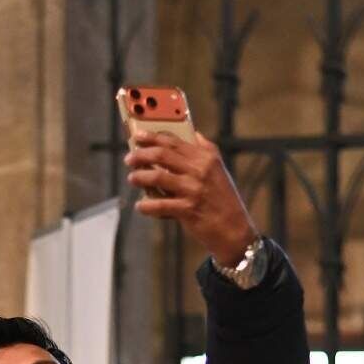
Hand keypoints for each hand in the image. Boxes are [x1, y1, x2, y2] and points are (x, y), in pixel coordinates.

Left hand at [124, 130, 259, 266]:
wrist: (234, 229)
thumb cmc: (223, 199)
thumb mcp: (219, 169)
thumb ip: (207, 150)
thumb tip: (194, 133)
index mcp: (206, 157)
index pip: (174, 142)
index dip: (152, 137)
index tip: (138, 136)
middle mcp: (199, 170)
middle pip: (162, 155)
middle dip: (141, 155)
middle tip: (129, 159)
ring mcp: (193, 189)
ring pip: (157, 177)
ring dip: (139, 177)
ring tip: (132, 179)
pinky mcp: (187, 209)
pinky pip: (159, 205)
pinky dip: (146, 205)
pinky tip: (140, 206)